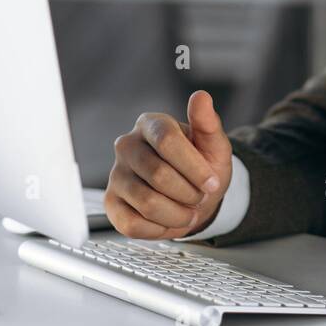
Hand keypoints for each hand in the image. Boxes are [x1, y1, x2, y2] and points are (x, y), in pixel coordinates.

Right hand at [105, 90, 233, 238]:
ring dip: (178, 214)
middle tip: (200, 196)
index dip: (194, 167)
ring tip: (189, 210)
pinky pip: (134, 224)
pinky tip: (169, 219)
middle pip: (158, 174)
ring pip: (147, 203)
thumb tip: (201, 96)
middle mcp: (127, 145)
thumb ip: (208, 123)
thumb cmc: (203, 167)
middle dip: (189, 193)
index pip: (167, 140)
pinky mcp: (111, 203)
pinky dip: (160, 228)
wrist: (194, 195)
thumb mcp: (214, 146)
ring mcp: (116, 174)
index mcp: (151, 124)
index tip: (212, 183)